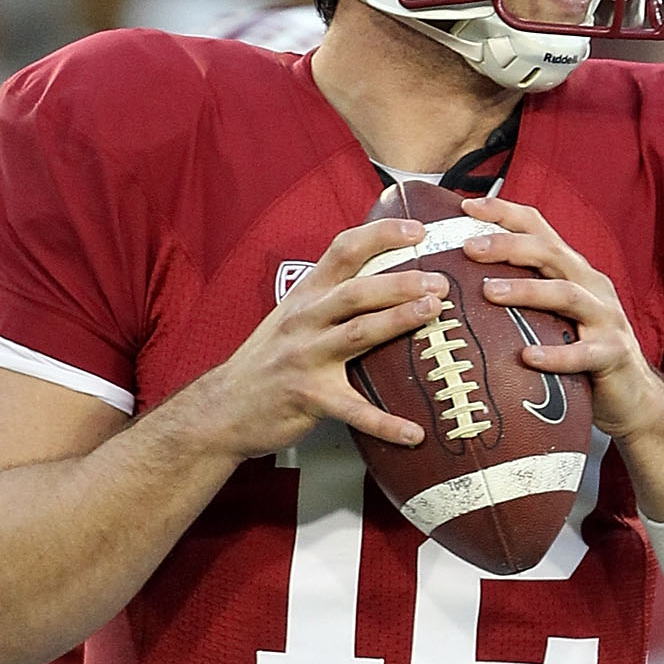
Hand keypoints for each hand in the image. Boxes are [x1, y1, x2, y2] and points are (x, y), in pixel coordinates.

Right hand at [188, 217, 437, 460]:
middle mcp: (305, 320)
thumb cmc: (266, 362)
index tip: (417, 230)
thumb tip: (385, 283)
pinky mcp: (309, 398)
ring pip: (358, 334)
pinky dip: (386, 423)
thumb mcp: (291, 318)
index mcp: (305, 296)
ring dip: (398, 321)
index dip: (381, 235)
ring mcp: (305, 358)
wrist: (223, 408)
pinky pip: (354, 411)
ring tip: (434, 313)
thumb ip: (329, 300)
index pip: (343, 251)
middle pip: (357, 291)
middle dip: (401, 282)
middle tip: (439, 282)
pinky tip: (414, 433)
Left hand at [460, 198, 663, 444]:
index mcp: (573, 271)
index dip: (505, 213)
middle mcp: (591, 286)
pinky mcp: (613, 354)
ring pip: (566, 294)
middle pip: (550, 253)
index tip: (467, 206)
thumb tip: (464, 284)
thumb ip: (523, 295)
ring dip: (526, 290)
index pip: (539, 229)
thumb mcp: (553, 315)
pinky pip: (584, 353)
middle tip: (469, 248)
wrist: (633, 395)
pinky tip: (527, 357)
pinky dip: (555, 354)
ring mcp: (606, 318)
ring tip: (489, 292)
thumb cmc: (582, 352)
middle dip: (508, 245)